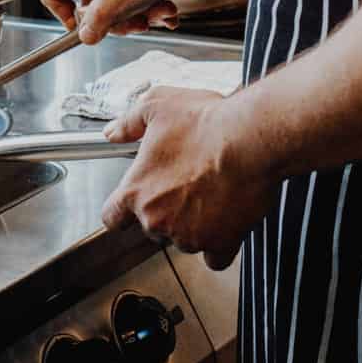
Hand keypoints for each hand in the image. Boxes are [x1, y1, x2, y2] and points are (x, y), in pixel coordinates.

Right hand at [42, 0, 206, 43]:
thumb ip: (103, 14)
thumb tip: (84, 36)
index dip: (67, 17)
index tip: (90, 31)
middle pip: (90, 7)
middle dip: (118, 20)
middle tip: (139, 23)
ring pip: (115, 7)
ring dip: (140, 15)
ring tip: (162, 11)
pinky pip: (132, 0)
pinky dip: (150, 8)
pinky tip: (168, 7)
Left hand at [99, 87, 274, 270]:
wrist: (249, 140)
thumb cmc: (206, 123)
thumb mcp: (157, 106)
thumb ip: (129, 122)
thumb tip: (113, 132)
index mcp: (137, 190)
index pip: (112, 217)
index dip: (122, 209)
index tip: (132, 205)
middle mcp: (157, 219)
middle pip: (152, 226)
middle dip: (166, 209)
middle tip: (186, 182)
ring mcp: (188, 236)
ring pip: (183, 239)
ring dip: (193, 223)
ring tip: (210, 191)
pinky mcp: (218, 244)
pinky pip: (214, 256)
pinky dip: (219, 243)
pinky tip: (225, 220)